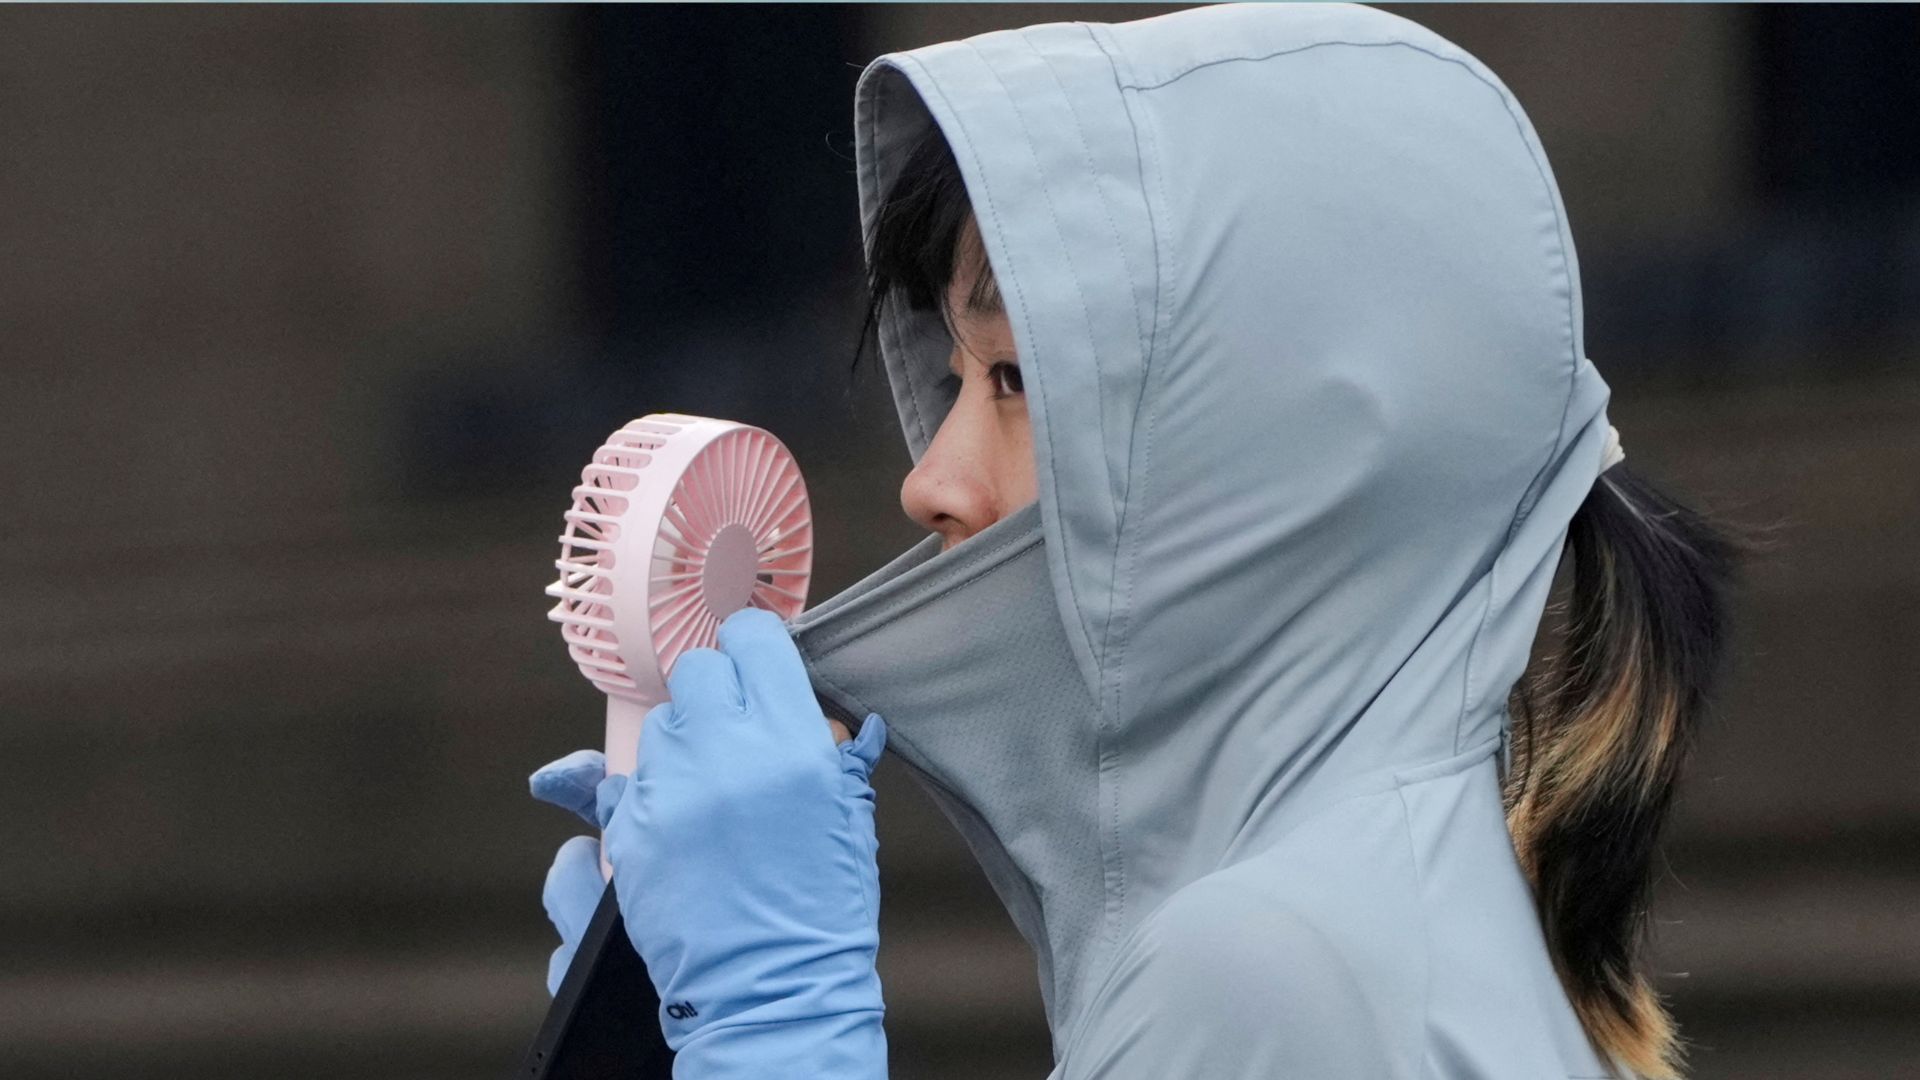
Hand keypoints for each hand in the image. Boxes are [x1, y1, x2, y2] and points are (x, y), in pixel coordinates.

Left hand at [530, 608, 887, 1076]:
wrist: (770, 993)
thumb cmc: (820, 912)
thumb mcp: (851, 822)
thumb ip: (839, 760)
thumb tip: (844, 726)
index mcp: (792, 743)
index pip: (753, 640)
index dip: (757, 647)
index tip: (759, 662)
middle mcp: (725, 754)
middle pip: (699, 670)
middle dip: (720, 692)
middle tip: (740, 731)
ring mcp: (670, 791)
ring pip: (661, 722)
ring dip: (685, 741)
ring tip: (714, 789)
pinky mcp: (631, 829)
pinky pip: (631, 778)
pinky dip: (656, 791)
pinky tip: (687, 825)